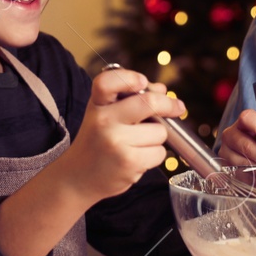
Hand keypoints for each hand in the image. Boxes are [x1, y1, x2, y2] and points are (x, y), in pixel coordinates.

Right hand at [57, 69, 184, 202]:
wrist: (78, 177)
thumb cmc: (97, 142)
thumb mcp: (106, 115)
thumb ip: (131, 99)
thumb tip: (162, 90)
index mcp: (97, 104)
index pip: (108, 81)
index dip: (129, 77)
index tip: (143, 82)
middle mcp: (103, 120)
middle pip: (148, 103)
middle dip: (169, 105)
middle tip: (177, 108)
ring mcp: (115, 142)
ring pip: (160, 132)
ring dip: (156, 138)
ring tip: (138, 145)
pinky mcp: (128, 162)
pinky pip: (159, 153)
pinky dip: (154, 155)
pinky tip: (137, 158)